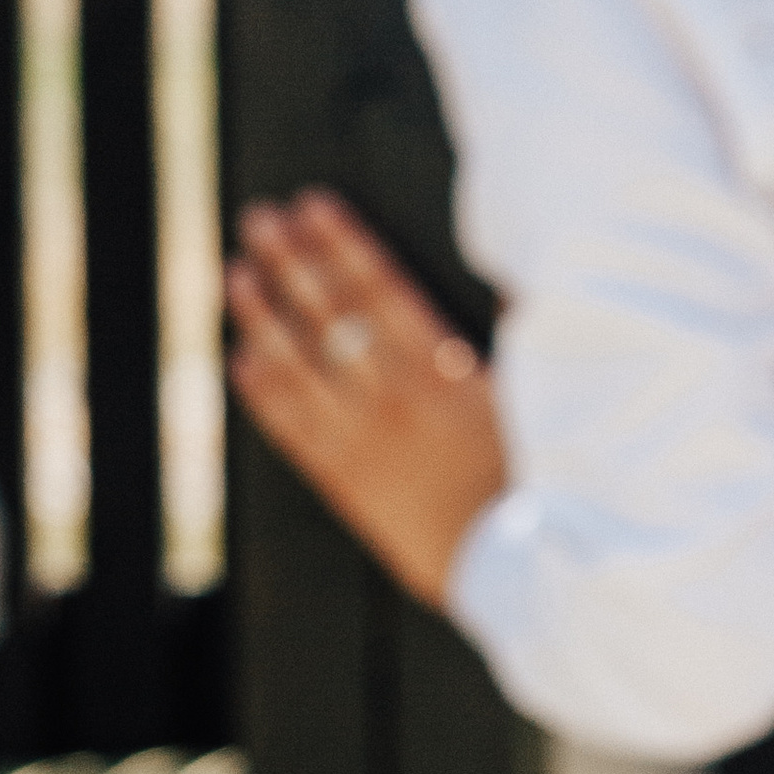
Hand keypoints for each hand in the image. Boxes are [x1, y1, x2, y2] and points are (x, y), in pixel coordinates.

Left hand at [226, 190, 505, 606]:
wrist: (512, 568)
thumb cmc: (538, 478)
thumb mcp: (539, 396)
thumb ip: (521, 331)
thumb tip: (514, 276)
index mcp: (443, 368)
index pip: (380, 288)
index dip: (342, 243)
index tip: (312, 204)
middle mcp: (393, 396)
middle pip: (331, 314)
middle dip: (291, 261)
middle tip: (256, 218)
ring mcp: (363, 439)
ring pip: (299, 365)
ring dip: (262, 316)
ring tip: (233, 274)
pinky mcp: (346, 481)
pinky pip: (293, 430)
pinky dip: (265, 394)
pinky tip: (241, 361)